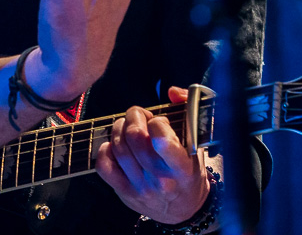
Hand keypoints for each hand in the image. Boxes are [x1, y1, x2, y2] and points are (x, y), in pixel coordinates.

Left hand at [96, 86, 211, 223]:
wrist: (183, 210)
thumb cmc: (189, 171)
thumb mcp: (197, 144)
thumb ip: (190, 110)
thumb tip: (173, 91)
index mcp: (182, 168)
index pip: (161, 140)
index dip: (157, 122)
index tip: (159, 122)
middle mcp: (160, 180)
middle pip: (134, 137)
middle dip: (134, 116)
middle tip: (139, 116)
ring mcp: (140, 187)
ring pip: (118, 147)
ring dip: (119, 128)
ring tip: (127, 126)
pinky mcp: (124, 192)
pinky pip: (104, 165)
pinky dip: (106, 149)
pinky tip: (116, 145)